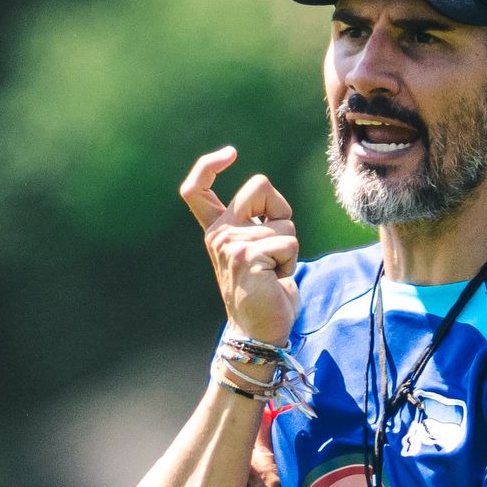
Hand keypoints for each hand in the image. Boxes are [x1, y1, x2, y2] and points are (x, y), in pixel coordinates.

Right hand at [180, 147, 300, 345]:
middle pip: (260, 185)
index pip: (196, 189)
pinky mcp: (247, 257)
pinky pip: (288, 242)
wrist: (259, 333)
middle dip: (280, 209)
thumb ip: (255, 221)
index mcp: (216, 230)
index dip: (209, 165)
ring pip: (283, 221)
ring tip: (273, 273)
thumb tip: (267, 194)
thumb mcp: (256, 248)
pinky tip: (275, 281)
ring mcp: (230, 245)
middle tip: (276, 248)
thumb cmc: (265, 291)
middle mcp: (218, 234)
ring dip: (289, 247)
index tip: (230, 153)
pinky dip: (290, 262)